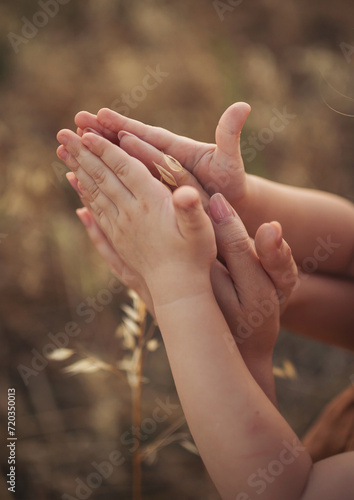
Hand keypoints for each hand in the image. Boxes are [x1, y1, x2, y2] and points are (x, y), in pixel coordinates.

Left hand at [57, 130, 216, 306]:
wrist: (178, 290)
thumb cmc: (195, 257)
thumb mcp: (201, 230)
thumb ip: (192, 210)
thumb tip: (187, 193)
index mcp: (151, 204)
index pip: (124, 169)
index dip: (106, 149)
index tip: (87, 133)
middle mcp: (131, 213)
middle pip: (103, 177)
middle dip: (83, 154)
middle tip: (63, 134)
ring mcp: (122, 228)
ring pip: (95, 193)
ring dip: (78, 171)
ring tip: (63, 153)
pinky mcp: (119, 241)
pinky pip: (98, 214)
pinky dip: (86, 198)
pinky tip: (77, 191)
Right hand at [75, 102, 251, 207]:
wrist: (228, 207)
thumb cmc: (231, 184)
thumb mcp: (230, 161)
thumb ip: (229, 136)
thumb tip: (242, 105)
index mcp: (175, 149)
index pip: (146, 134)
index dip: (124, 124)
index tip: (101, 114)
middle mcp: (160, 159)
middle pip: (126, 144)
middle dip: (103, 134)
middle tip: (76, 122)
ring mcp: (153, 177)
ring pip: (120, 164)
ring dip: (97, 155)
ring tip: (71, 146)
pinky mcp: (149, 193)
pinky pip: (124, 184)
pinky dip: (105, 180)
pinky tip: (83, 178)